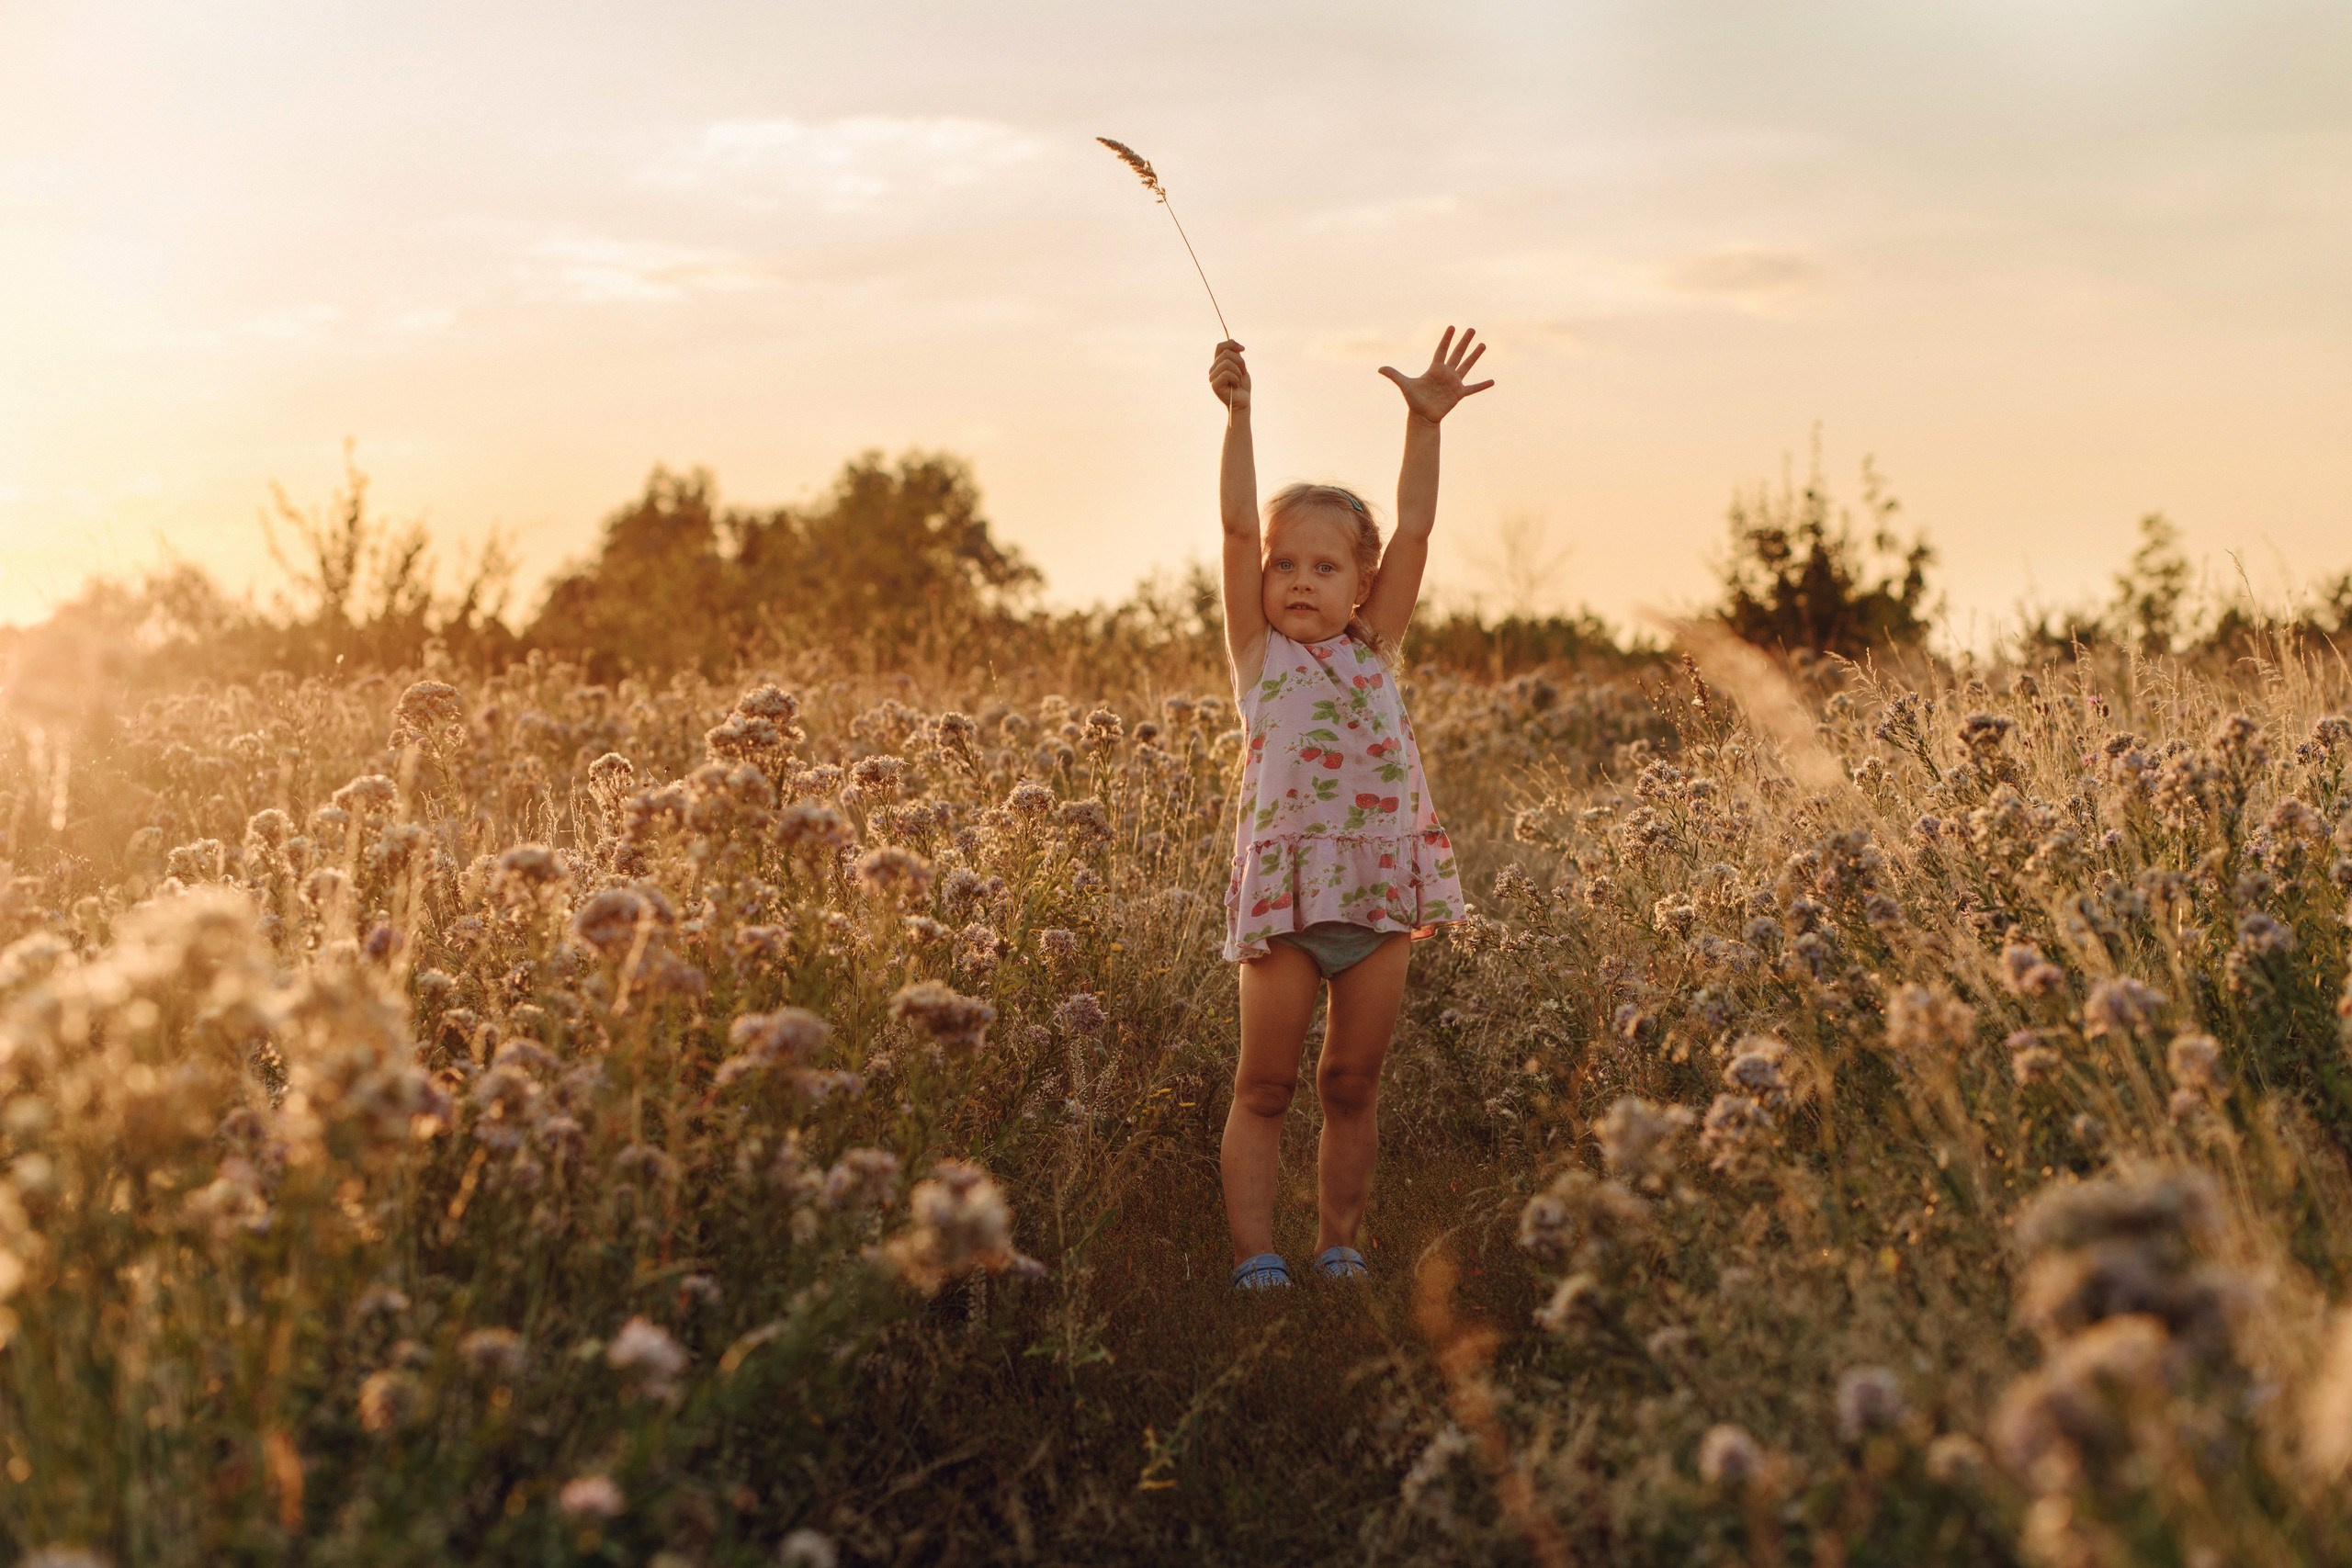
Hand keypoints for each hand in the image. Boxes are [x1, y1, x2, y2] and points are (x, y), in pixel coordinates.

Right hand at [1208, 339, 1249, 410]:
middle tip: (1243, 372)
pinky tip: (1236, 385)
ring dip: (1238, 371)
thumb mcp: (1241, 367)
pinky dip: (1236, 378)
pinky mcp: (1215, 385)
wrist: (1243, 402)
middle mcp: (1213, 369)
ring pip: (1227, 363)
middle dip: (1240, 361)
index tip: (1243, 349)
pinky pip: (1227, 373)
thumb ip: (1236, 355)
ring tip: (1238, 380)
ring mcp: (1212, 377)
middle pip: (1226, 353)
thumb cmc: (1242, 386)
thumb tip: (1231, 340)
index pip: (1220, 346)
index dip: (1232, 344)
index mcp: (1218, 363)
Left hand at [1378, 326, 1492, 423]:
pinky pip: (1473, 389)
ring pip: (1466, 366)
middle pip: (1457, 353)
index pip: (1441, 350)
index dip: (1446, 338)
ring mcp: (1454, 383)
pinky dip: (1482, 386)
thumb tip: (1379, 368)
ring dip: (1475, 356)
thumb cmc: (1414, 400)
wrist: (1422, 416)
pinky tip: (1492, 381)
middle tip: (1472, 329)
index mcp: (1435, 369)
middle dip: (1464, 341)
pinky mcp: (1459, 394)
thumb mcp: (1404, 385)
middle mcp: (1446, 373)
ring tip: (1483, 344)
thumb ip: (1394, 375)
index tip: (1451, 327)